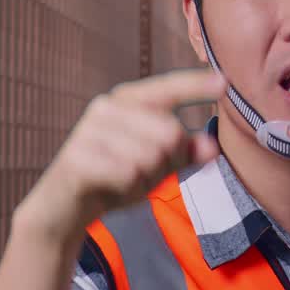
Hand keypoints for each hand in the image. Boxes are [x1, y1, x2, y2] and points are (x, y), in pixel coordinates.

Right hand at [17, 68, 226, 246]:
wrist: (63, 207)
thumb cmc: (114, 177)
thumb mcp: (156, 166)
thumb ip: (185, 154)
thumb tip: (213, 147)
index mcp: (127, 101)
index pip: (169, 89)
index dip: (196, 86)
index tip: (225, 82)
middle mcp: (106, 107)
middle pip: (170, 133)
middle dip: (167, 162)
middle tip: (143, 173)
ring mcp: (89, 130)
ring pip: (150, 157)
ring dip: (145, 179)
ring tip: (124, 180)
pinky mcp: (77, 157)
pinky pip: (127, 174)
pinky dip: (128, 188)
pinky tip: (111, 187)